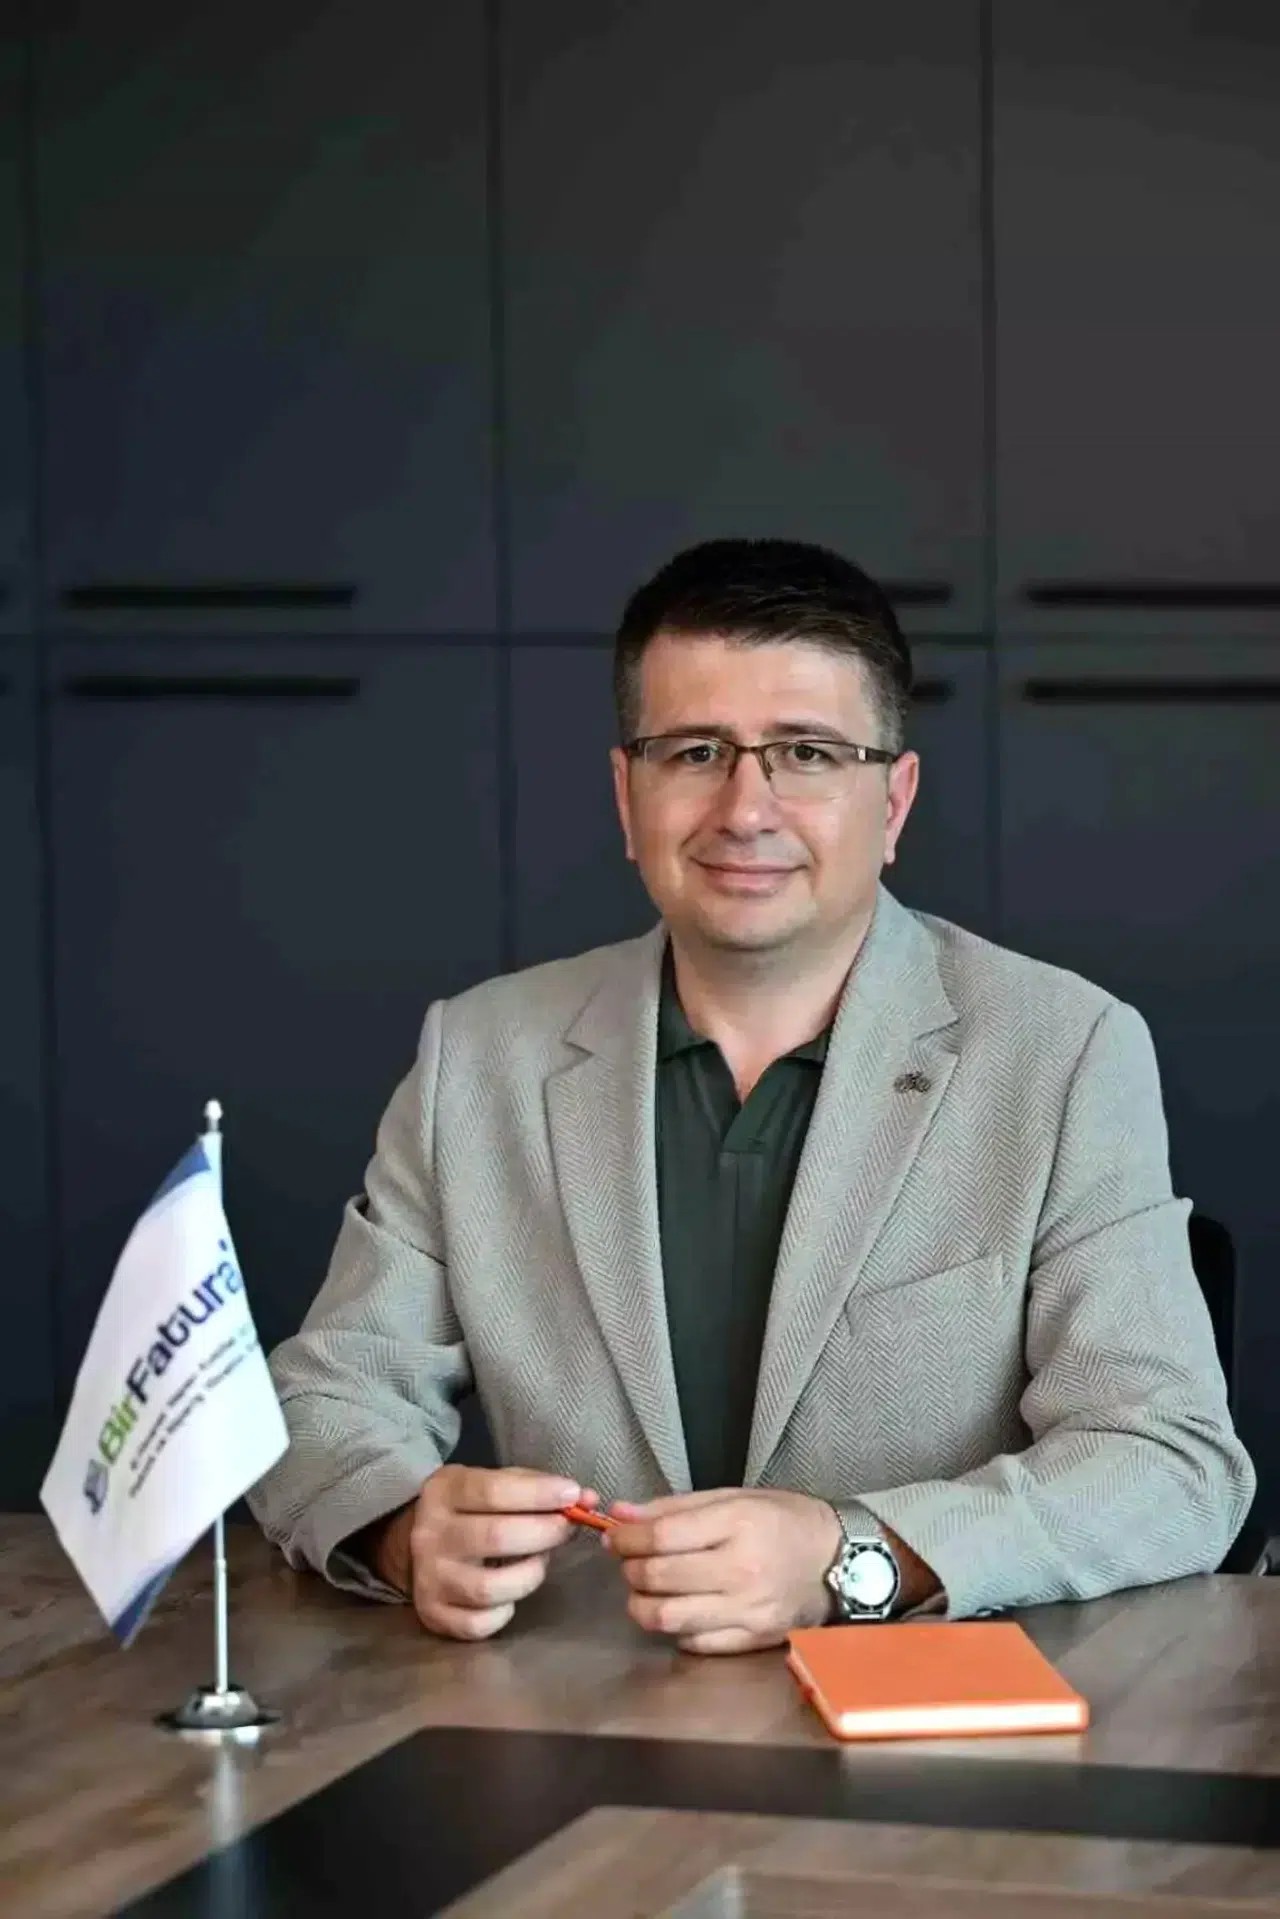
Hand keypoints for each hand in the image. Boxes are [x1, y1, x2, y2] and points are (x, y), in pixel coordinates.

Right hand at [369, 1465, 599, 1641]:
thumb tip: (587, 1499)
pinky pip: (480, 1624)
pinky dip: (506, 1611)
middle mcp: (431, 1535)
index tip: (573, 1494)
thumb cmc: (468, 1509)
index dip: (538, 1494)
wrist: (412, 1544)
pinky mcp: (433, 1615)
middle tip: (566, 1528)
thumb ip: (536, 1488)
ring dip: (530, 1573)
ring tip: (539, 1561)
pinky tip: (512, 1593)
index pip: (493, 1490)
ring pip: (490, 1587)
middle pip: (496, 1537)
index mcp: (443, 1492)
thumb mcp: (492, 1482)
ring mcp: (430, 1579)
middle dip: (545, 1532)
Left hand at [606, 1488, 841, 1655]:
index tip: (615, 1536)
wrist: (839, 1559)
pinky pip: (695, 1643)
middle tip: (628, 1561)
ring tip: (644, 1590)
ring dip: (642, 1605)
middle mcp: (742, 1570)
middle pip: (658, 1577)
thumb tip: (622, 1513)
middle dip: (629, 1569)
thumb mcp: (733, 1497)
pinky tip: (680, 1609)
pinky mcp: (754, 1640)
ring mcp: (748, 1610)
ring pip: (669, 1618)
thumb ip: (674, 1507)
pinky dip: (676, 1629)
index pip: (661, 1537)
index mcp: (737, 1524)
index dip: (626, 1538)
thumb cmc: (784, 1521)